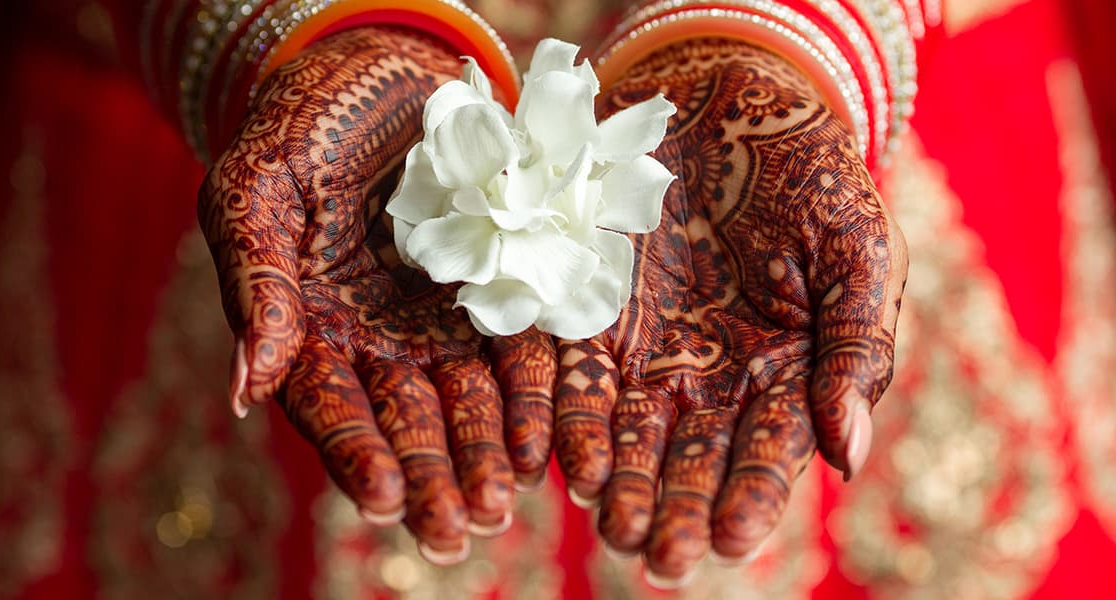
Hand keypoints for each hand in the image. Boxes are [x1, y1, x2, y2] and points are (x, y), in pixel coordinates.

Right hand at [198, 27, 555, 561]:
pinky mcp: (510, 291)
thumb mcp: (258, 189)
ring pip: (474, 402)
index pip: (333, 407)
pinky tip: (548, 445)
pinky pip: (531, 352)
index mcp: (315, 332)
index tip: (382, 497)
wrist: (385, 74)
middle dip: (432, 478)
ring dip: (488, 456)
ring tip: (503, 504)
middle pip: (409, 423)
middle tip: (456, 531)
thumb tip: (245, 390)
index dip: (355, 452)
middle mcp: (385, 344)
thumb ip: (255, 283)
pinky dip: (541, 399)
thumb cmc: (303, 128)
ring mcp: (450, 323)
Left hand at [553, 39, 907, 581]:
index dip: (751, 499)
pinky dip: (572, 419)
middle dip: (673, 508)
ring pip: (628, 433)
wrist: (734, 102)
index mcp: (783, 378)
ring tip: (610, 523)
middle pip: (689, 460)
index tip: (728, 538)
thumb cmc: (813, 180)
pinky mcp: (591, 316)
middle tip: (656, 556)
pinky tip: (569, 459)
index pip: (768, 455)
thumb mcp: (860, 254)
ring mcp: (648, 352)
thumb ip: (857, 350)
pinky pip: (577, 377)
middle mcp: (711, 380)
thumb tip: (850, 453)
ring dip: (618, 481)